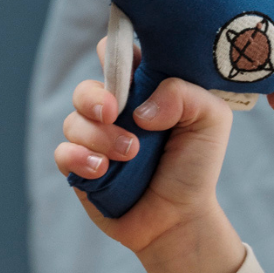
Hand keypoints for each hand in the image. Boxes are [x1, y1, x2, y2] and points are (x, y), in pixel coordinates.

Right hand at [55, 44, 273, 272]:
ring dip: (99, 136)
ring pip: (74, 120)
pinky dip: (79, 158)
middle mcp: (114, 110)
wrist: (180, 219)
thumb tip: (141, 107)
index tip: (126, 65)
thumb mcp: (210, 122)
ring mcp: (94, 138)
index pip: (118, 55)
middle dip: (95, 97)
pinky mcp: (80, 167)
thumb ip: (185, 95)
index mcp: (142, 90)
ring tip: (129, 154)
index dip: (116, 52)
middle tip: (114, 111)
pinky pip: (63, 152)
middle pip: (87, 88)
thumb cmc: (195, 166)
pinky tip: (102, 170)